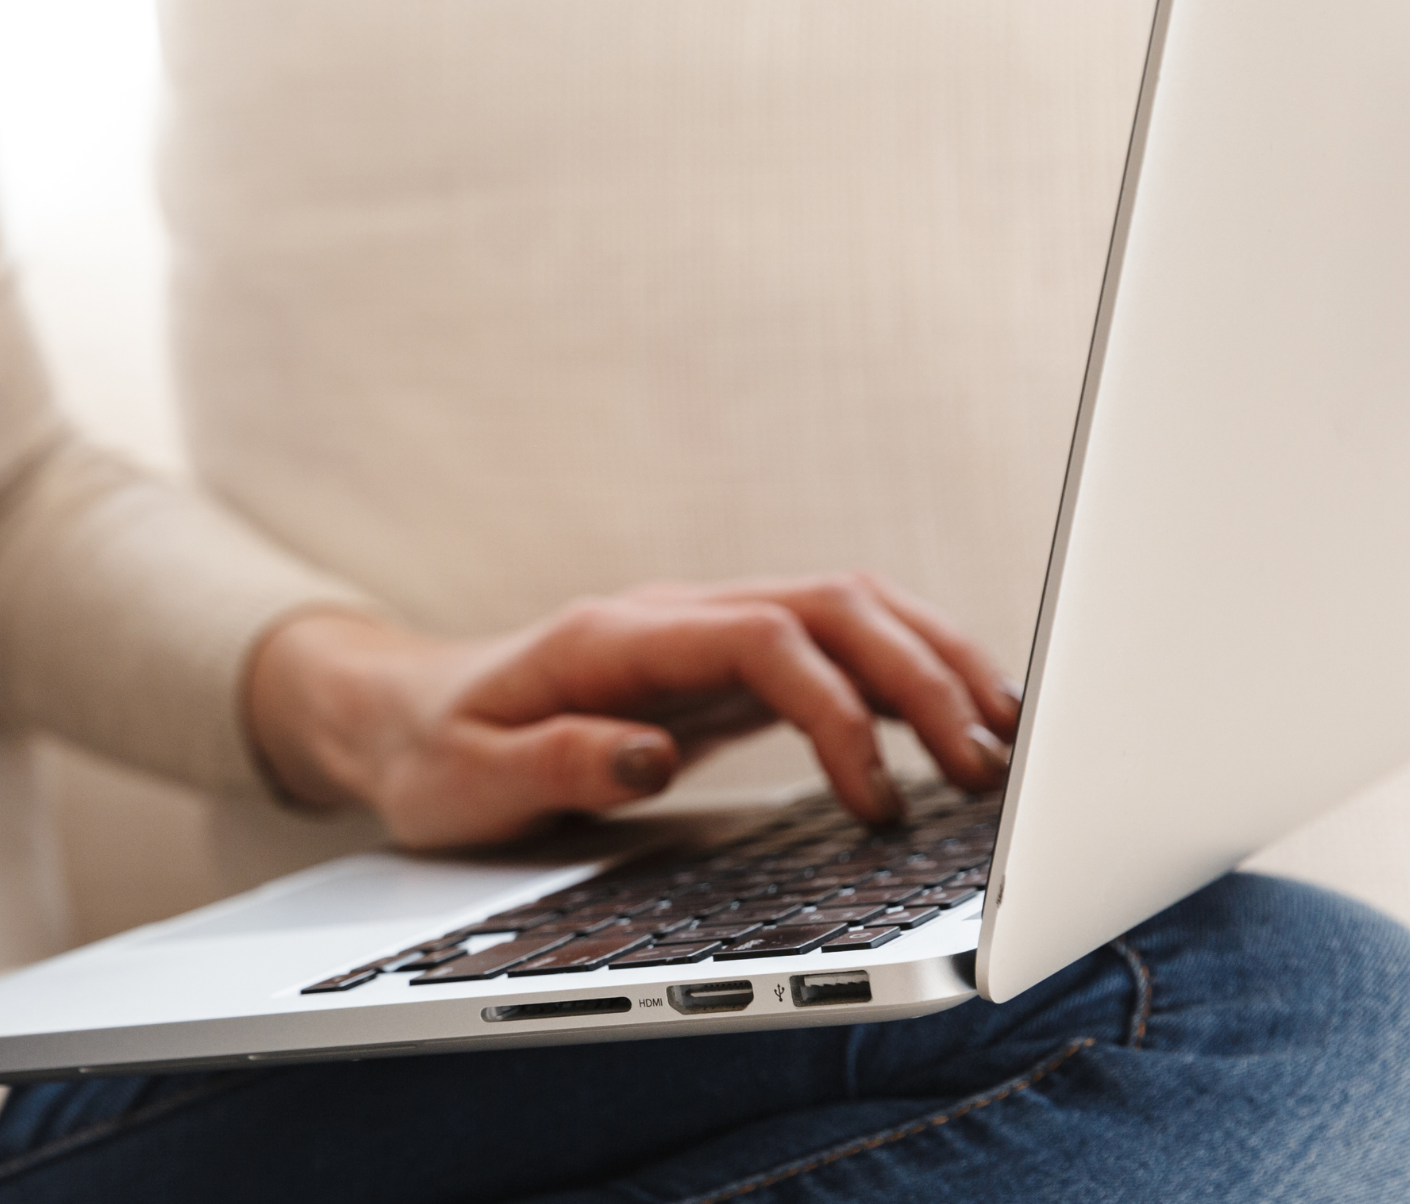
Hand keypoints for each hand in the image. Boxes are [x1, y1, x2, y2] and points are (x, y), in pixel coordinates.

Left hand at [246, 573, 1020, 848]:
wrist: (402, 716)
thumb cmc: (433, 753)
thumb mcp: (466, 779)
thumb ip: (552, 763)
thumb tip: (646, 757)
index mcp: (617, 638)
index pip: (767, 640)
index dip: (839, 712)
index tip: (875, 804)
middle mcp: (674, 619)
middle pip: (835, 605)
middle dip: (925, 675)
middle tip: (991, 770)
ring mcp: (703, 636)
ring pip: (850, 611)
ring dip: (934, 664)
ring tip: (1007, 743)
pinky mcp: (720, 669)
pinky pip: (833, 652)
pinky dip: (903, 680)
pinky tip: (952, 728)